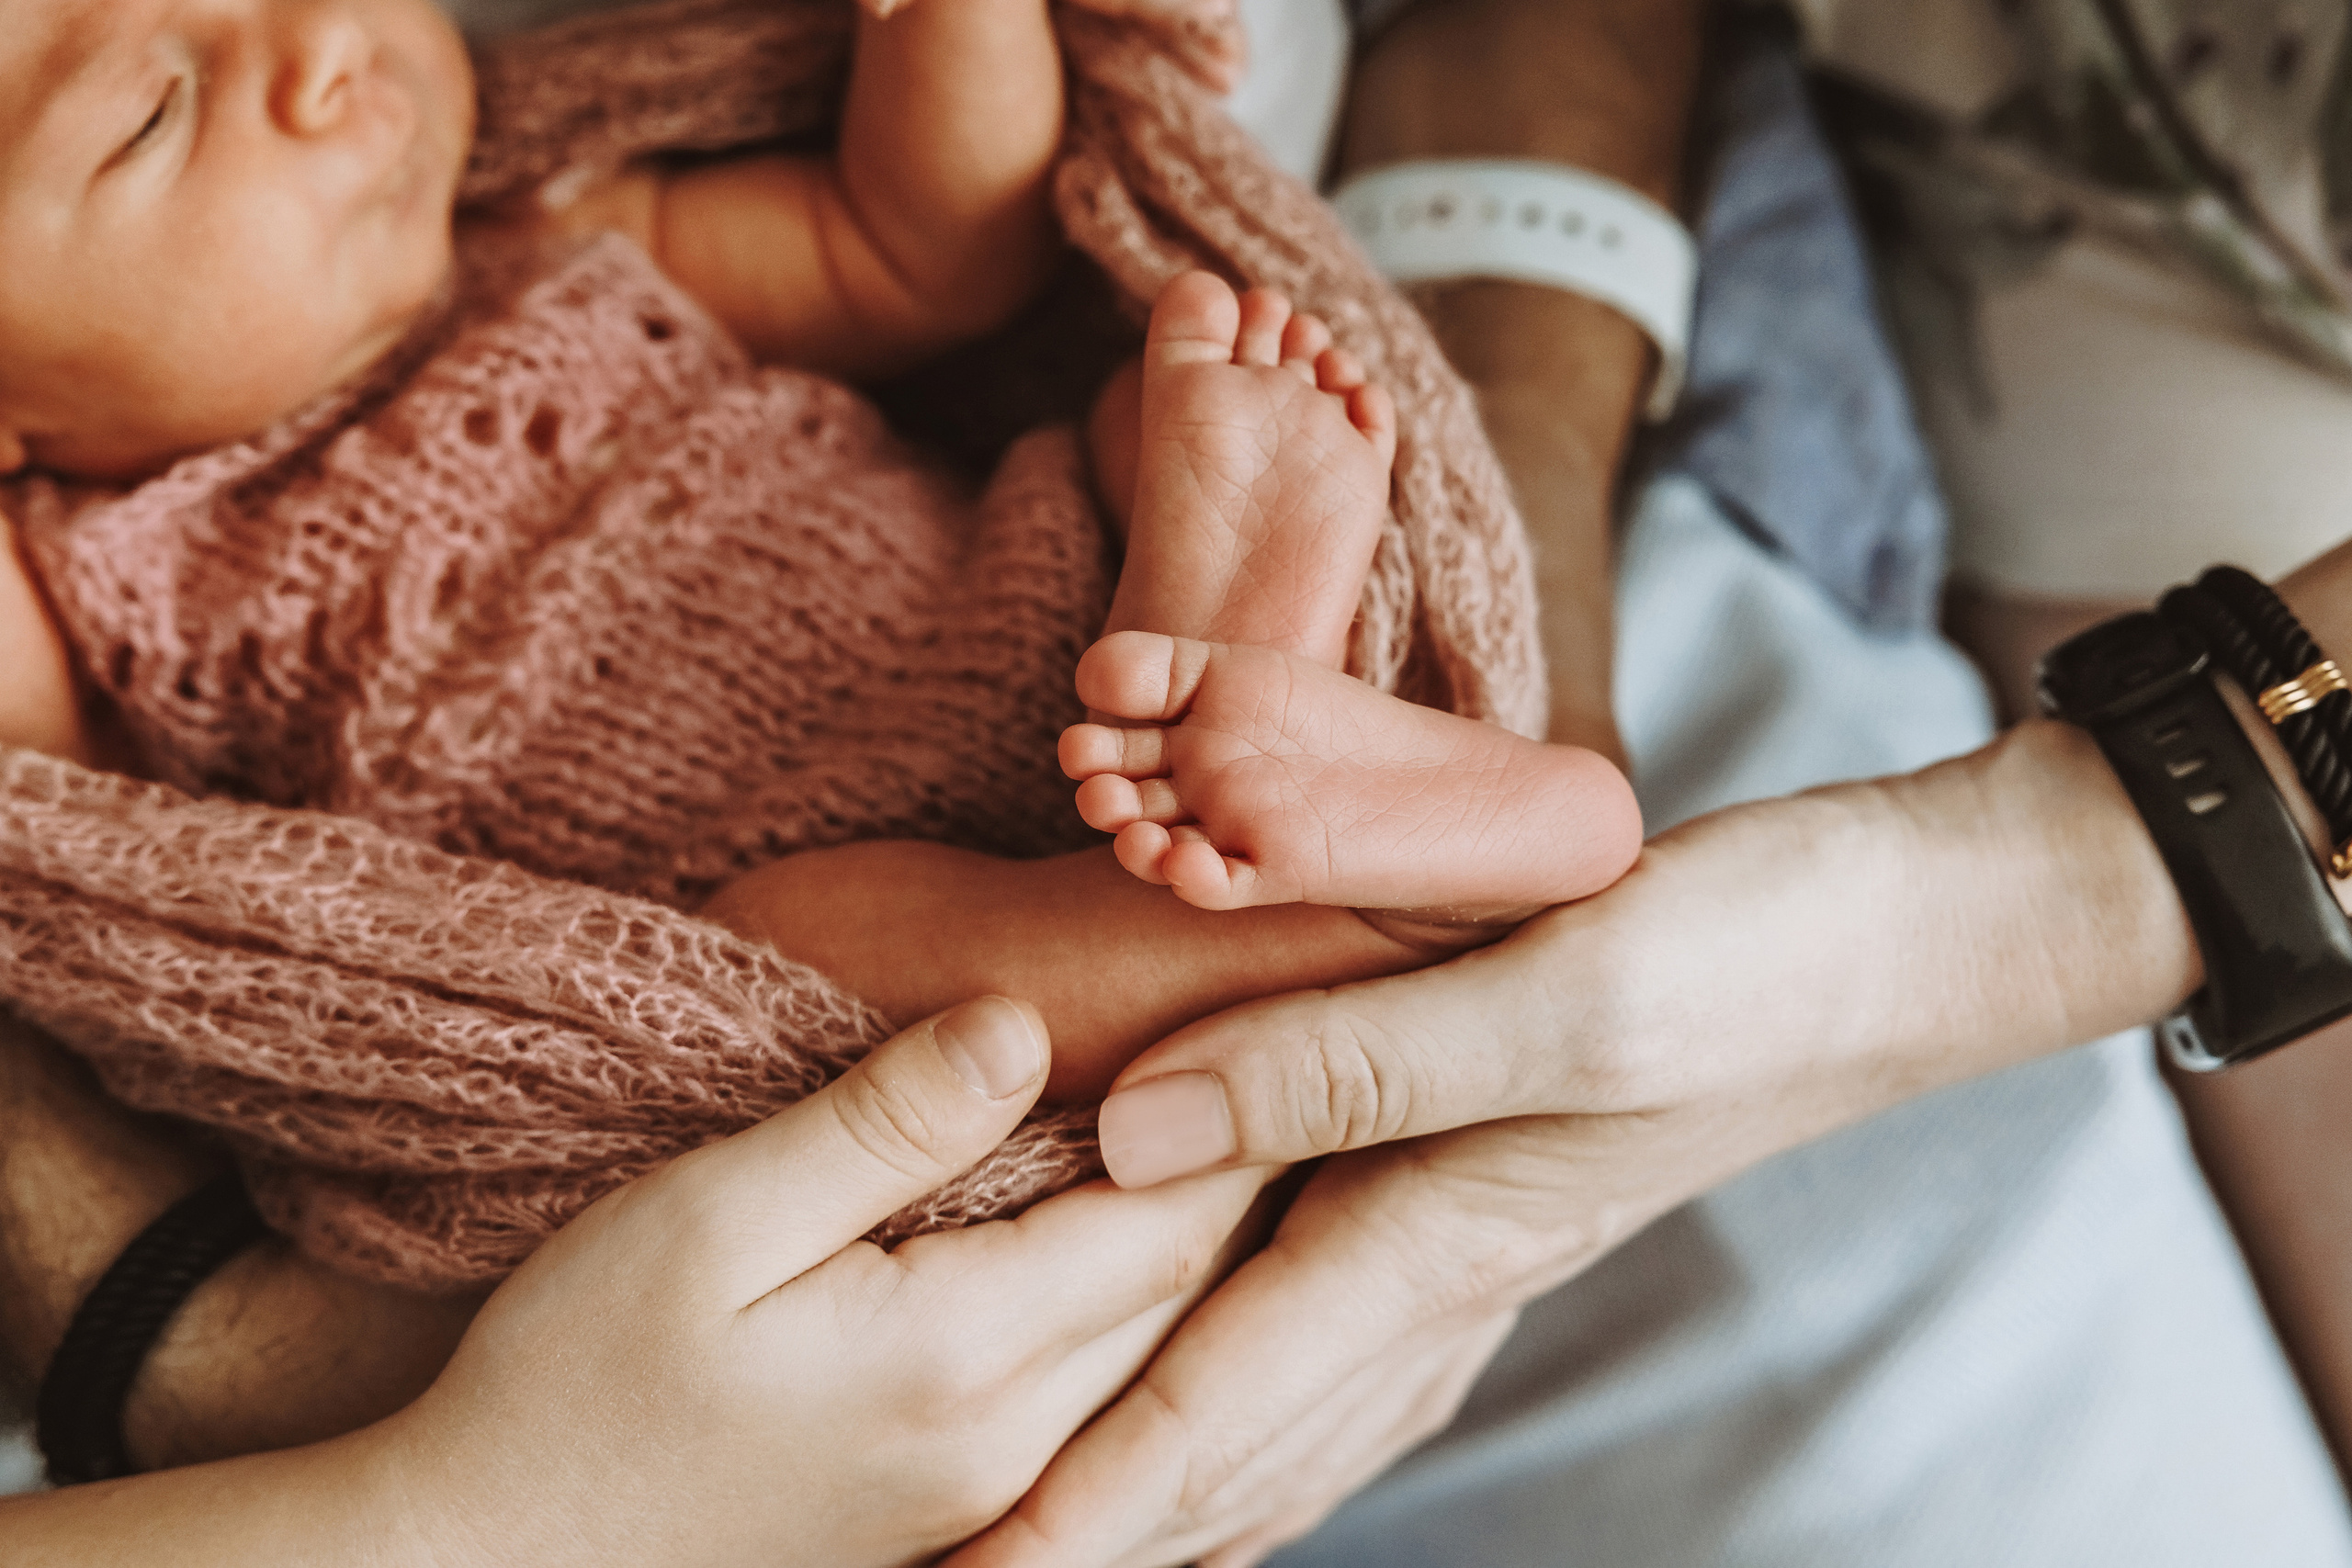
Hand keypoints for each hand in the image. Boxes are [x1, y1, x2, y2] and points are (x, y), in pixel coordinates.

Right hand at [5, 998, 1273, 1565]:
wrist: (486, 1563)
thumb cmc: (571, 1381)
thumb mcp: (708, 1221)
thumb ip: (881, 1125)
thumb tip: (1023, 1025)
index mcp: (964, 1355)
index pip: (1168, 1214)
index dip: (1236, 1109)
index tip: (1288, 1009)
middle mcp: (1011, 1447)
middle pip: (1186, 1290)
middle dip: (1245, 1172)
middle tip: (1293, 1049)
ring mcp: (989, 1499)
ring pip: (1155, 1353)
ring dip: (1200, 1246)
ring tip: (1244, 1132)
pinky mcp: (953, 1521)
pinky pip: (1101, 1409)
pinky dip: (1144, 1324)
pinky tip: (1140, 1260)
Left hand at [951, 724, 2200, 1564]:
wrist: (1911, 937)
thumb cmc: (1757, 958)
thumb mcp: (1562, 995)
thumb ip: (1349, 1067)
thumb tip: (1141, 1134)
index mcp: (1443, 1236)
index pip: (1221, 1399)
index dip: (1086, 1500)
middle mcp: (1450, 1267)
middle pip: (1248, 1441)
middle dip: (1113, 1524)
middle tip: (978, 1567)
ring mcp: (1481, 1239)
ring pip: (1303, 1410)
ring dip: (1187, 1482)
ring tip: (1081, 1531)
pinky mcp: (1501, 1186)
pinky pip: (1356, 1336)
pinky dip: (1275, 1399)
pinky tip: (1250, 1400)